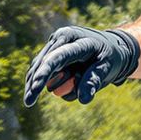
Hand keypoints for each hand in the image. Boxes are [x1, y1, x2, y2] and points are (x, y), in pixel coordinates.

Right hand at [23, 26, 139, 106]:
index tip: (34, 89)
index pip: (58, 57)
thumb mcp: (108, 68)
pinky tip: (64, 81)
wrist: (110, 45)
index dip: (45, 74)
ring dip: (51, 82)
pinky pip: (40, 69)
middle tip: (29, 102)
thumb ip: (93, 81)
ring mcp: (54, 42)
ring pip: (39, 68)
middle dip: (37, 84)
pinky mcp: (50, 50)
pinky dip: (46, 81)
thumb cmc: (110, 58)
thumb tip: (83, 99)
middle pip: (42, 64)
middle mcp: (62, 37)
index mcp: (79, 40)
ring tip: (77, 77)